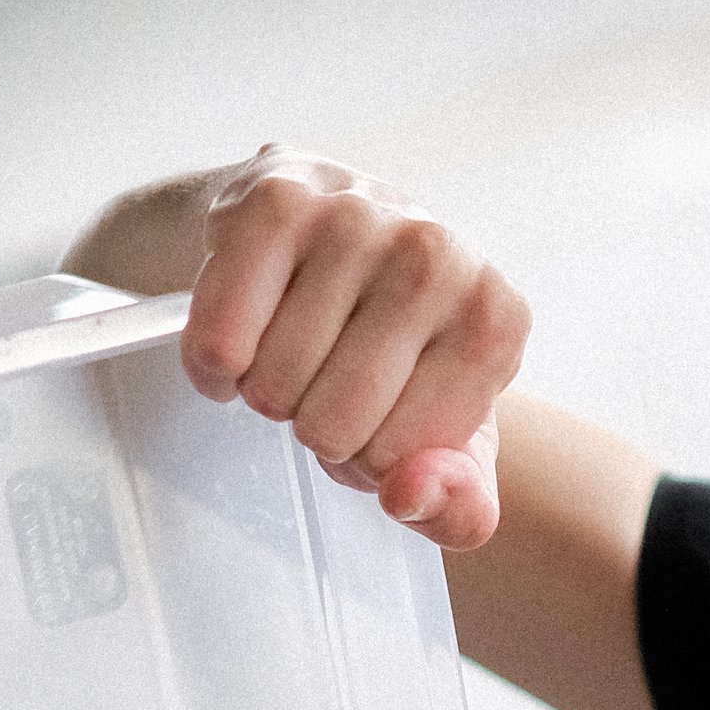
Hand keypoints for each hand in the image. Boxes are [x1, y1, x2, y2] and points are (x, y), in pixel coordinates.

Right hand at [179, 150, 527, 546]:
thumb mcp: (444, 442)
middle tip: (329, 375)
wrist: (329, 230)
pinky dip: (213, 364)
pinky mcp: (276, 202)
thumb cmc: (395, 348)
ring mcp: (358, 218)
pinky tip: (245, 334)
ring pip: (273, 386)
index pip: (395, 463)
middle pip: (333, 427)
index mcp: (496, 322)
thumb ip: (457, 506)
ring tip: (294, 343)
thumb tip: (408, 495)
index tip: (382, 407)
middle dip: (316, 427)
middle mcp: (439, 256)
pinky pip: (219, 343)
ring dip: (267, 390)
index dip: (370, 458)